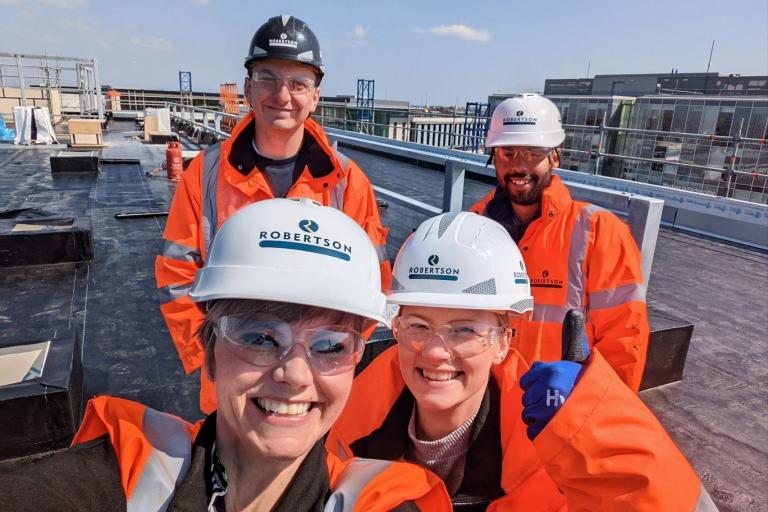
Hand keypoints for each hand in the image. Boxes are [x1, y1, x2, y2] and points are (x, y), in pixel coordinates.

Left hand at [520, 310, 589, 440]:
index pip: (527, 381)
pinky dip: (542, 432)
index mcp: (551, 370)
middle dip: (540, 402)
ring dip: (541, 418)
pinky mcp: (546, 430)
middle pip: (527, 399)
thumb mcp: (581, 361)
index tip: (552, 388)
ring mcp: (546, 410)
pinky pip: (532, 430)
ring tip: (559, 416)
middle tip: (559, 403)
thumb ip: (573, 339)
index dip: (537, 385)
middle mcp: (547, 387)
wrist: (607, 417)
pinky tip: (557, 428)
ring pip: (528, 414)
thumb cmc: (589, 387)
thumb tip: (574, 312)